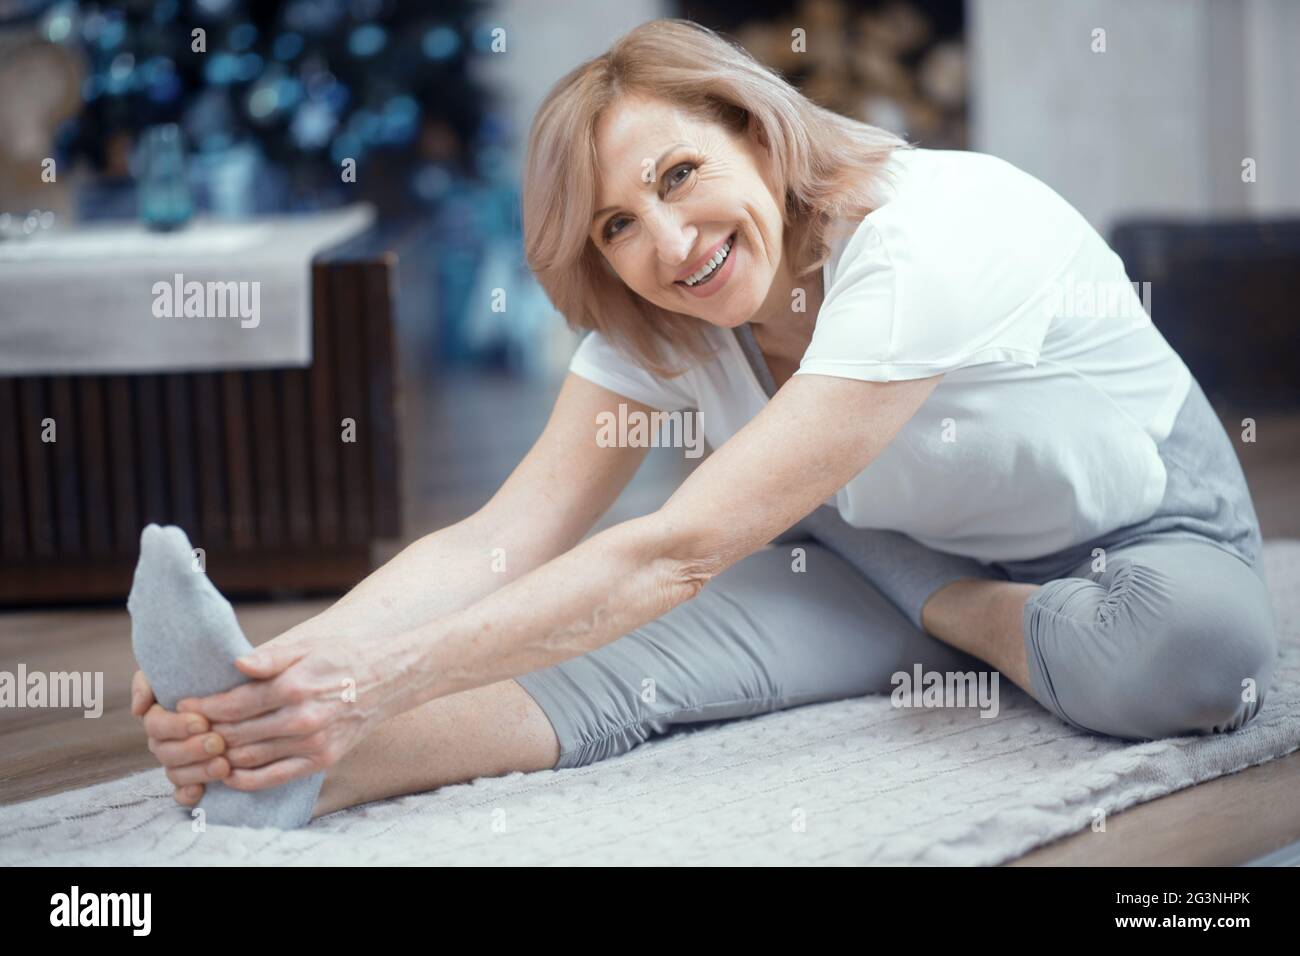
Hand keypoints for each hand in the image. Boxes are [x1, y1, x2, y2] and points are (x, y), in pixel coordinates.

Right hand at [131, 670, 229, 808]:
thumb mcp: (209, 660)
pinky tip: (203, 791)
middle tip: (217, 743)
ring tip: (223, 765)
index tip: (202, 721)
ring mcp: (183, 756)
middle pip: (164, 750)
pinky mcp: (199, 775)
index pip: (154, 723)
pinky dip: (188, 794)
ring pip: (175, 772)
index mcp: (164, 708)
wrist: (266, 685)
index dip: (174, 726)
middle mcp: (169, 734)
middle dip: (190, 749)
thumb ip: (163, 675)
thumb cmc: (230, 670)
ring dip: (196, 771)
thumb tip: (138, 707)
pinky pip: (183, 793)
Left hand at [174, 633, 399, 792]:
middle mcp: (302, 719)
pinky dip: (246, 779)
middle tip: (188, 729)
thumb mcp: (309, 645)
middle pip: (237, 733)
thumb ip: (271, 656)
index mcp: (295, 687)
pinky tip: (229, 773)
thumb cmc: (344, 656)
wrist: (390, 675)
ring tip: (204, 747)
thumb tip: (236, 664)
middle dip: (206, 732)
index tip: (185, 706)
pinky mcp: (322, 760)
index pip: (235, 704)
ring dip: (221, 755)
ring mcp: (313, 743)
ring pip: (250, 757)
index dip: (204, 707)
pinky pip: (275, 777)